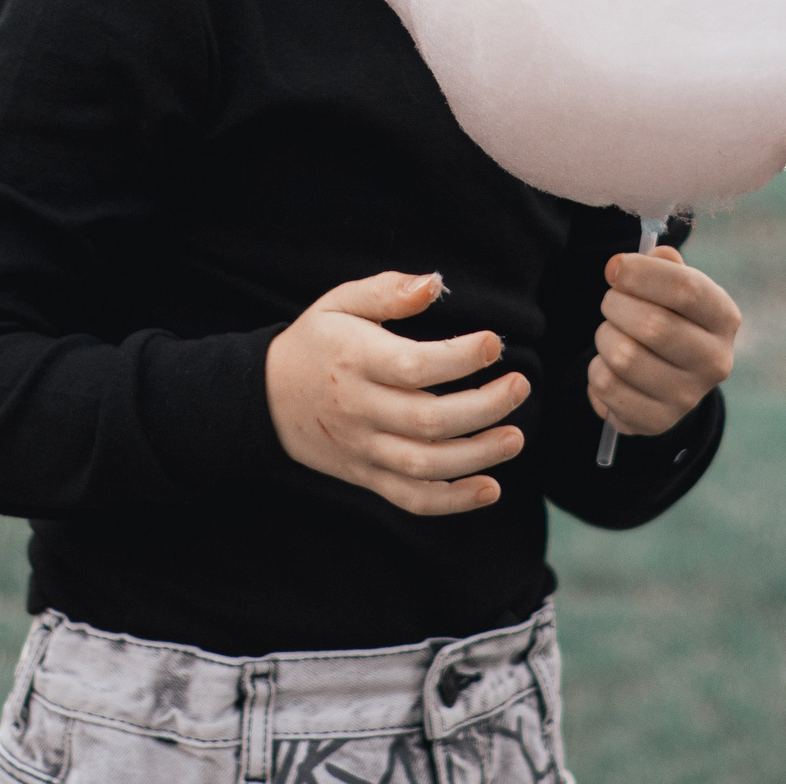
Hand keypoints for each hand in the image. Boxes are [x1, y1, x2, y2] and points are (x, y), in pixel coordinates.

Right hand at [265, 271, 528, 515]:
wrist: (265, 399)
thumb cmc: (316, 342)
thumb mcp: (339, 303)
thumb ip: (387, 290)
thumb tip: (434, 283)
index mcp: (355, 361)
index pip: (415, 366)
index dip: (460, 357)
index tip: (494, 343)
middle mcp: (360, 410)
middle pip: (429, 420)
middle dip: (484, 407)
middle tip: (521, 386)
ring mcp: (364, 448)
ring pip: (425, 465)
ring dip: (477, 457)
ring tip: (515, 438)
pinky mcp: (367, 475)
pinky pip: (411, 499)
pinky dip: (452, 502)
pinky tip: (490, 488)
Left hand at [588, 245, 741, 437]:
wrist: (667, 378)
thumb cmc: (669, 317)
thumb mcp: (674, 286)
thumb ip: (663, 266)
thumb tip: (642, 258)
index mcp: (724, 318)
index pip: (686, 289)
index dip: (642, 273)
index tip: (614, 268)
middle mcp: (715, 361)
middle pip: (653, 325)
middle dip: (616, 305)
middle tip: (610, 301)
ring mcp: (688, 397)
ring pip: (625, 357)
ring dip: (604, 337)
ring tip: (610, 332)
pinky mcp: (657, 421)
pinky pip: (607, 386)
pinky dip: (597, 369)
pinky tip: (608, 364)